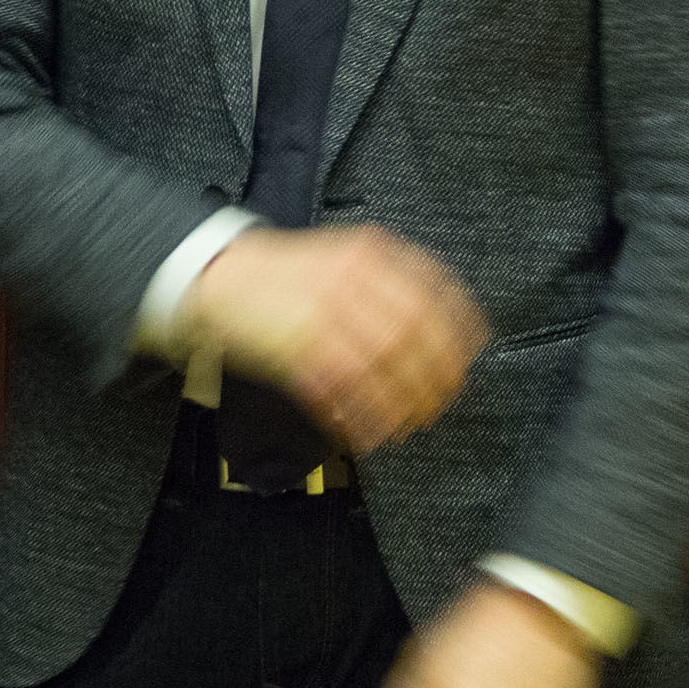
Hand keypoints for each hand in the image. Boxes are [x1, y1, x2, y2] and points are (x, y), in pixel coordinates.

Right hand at [179, 225, 486, 453]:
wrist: (218, 276)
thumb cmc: (282, 277)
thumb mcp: (340, 258)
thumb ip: (385, 283)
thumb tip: (435, 327)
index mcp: (368, 253)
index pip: (434, 290)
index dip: (459, 329)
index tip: (469, 357)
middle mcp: (352, 278)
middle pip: (415, 333)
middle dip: (435, 377)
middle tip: (438, 404)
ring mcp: (324, 310)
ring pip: (383, 365)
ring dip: (399, 404)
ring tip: (404, 427)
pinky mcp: (296, 343)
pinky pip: (342, 388)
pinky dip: (360, 417)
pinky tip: (366, 434)